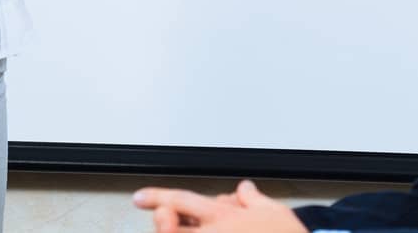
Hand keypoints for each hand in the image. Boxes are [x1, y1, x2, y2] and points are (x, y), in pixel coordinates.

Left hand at [133, 180, 306, 232]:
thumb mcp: (276, 212)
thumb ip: (255, 199)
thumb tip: (245, 189)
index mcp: (226, 217)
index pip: (184, 201)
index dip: (159, 198)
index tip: (140, 198)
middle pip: (173, 228)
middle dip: (161, 222)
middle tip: (159, 217)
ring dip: (178, 231)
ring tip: (174, 222)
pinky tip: (196, 230)